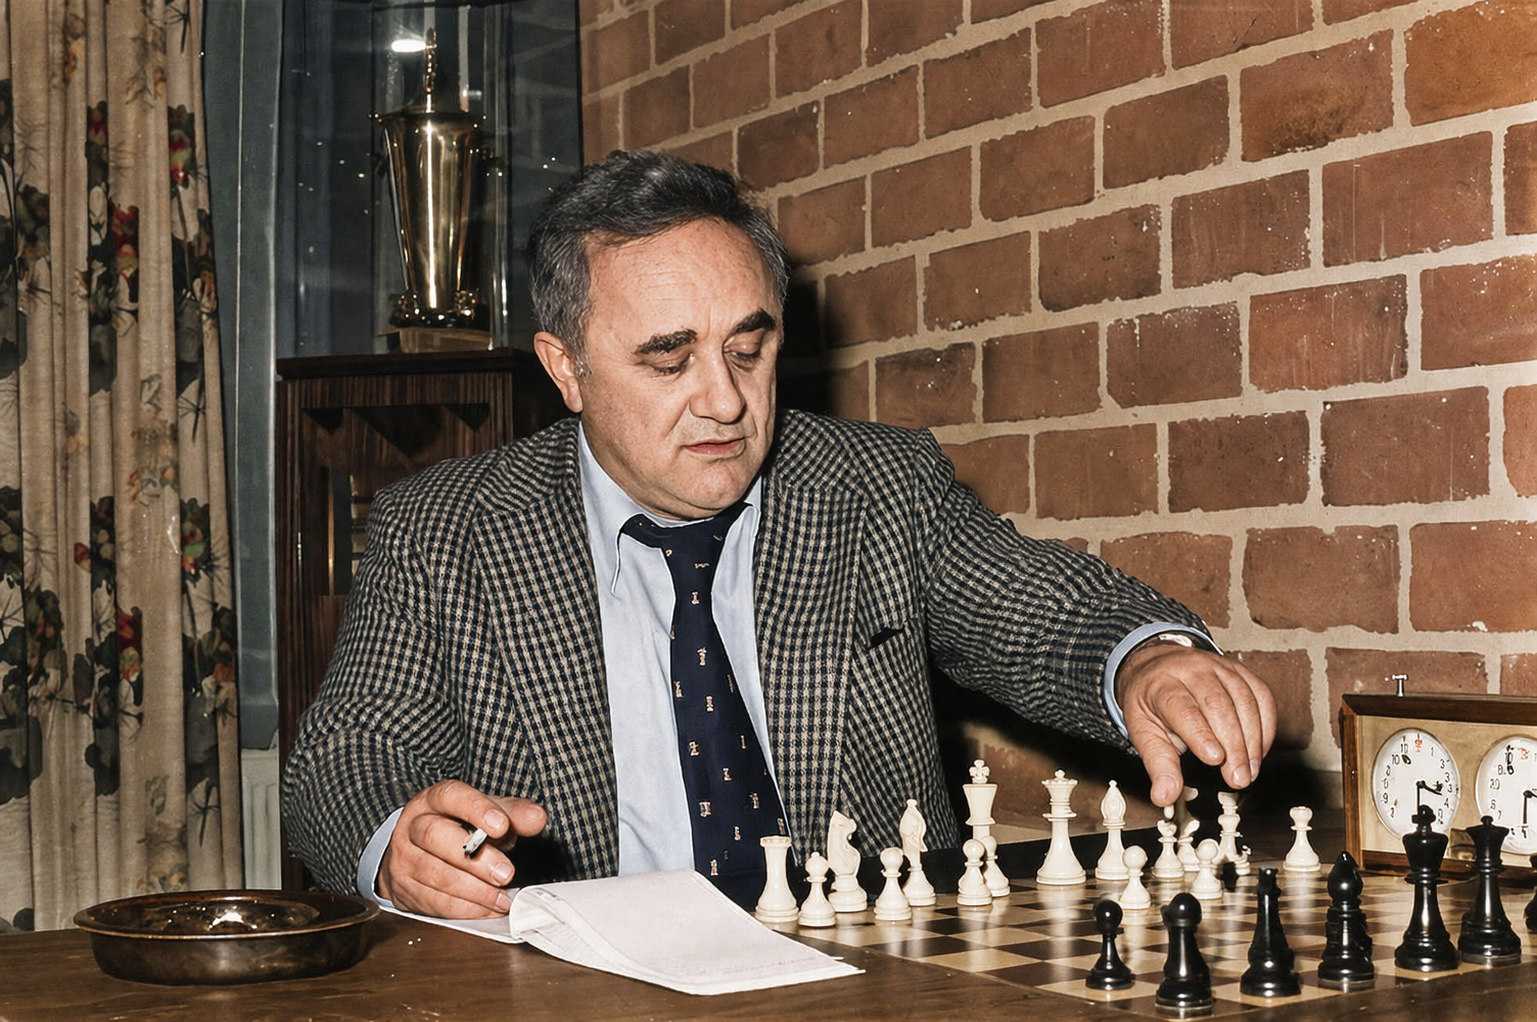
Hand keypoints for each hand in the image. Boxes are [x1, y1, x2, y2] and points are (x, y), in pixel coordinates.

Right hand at [376, 779, 547, 917]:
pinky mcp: (405, 889)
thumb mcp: (484, 815)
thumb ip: (512, 814)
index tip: (502, 825)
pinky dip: (465, 909)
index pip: (451, 796)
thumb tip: (537, 817)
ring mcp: (404, 858)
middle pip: (435, 836)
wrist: (415, 853)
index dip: (476, 809)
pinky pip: (433, 902)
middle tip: (506, 873)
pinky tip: (487, 908)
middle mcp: (413, 826)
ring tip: (502, 897)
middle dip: (474, 857)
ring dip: (474, 890)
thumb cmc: (456, 828)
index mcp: (434, 800)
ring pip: (434, 874)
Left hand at [1117, 644, 1275, 807]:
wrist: (1157, 666)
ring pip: (1245, 700)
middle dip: (1234, 746)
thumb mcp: (1143, 730)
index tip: (1215, 760)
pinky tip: (1258, 750)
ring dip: (1253, 740)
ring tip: (1249, 771)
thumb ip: (1158, 763)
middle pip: (1219, 705)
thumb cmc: (1152, 701)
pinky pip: (1262, 696)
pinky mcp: (1240, 671)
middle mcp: (1192, 670)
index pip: (1183, 708)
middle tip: (1238, 778)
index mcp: (1162, 685)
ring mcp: (1219, 667)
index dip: (1201, 734)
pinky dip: (1266, 726)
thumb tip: (1165, 795)